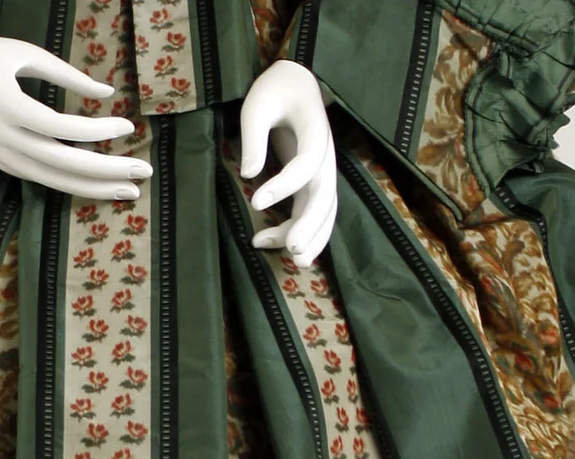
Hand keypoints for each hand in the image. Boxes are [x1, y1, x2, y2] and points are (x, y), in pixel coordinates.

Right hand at [0, 29, 151, 199]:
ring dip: (94, 188)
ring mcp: (1, 156)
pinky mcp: (2, 164)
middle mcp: (3, 138)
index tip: (129, 126)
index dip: (98, 131)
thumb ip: (67, 74)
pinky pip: (42, 179)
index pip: (62, 129)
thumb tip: (107, 94)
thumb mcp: (25, 54)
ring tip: (129, 190)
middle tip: (143, 173)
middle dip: (107, 171)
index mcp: (8, 107)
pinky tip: (98, 185)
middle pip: (63, 164)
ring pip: (53, 180)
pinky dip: (72, 184)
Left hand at [238, 60, 336, 260]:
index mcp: (316, 132)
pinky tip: (274, 245)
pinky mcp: (311, 182)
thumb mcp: (258, 104)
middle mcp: (325, 157)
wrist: (296, 81)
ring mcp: (321, 172)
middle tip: (293, 249)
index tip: (256, 201)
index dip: (285, 185)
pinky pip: (311, 212)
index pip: (308, 164)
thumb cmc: (276, 89)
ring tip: (295, 261)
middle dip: (310, 225)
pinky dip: (299, 231)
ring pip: (324, 211)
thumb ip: (254, 136)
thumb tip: (249, 174)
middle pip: (325, 196)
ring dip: (312, 237)